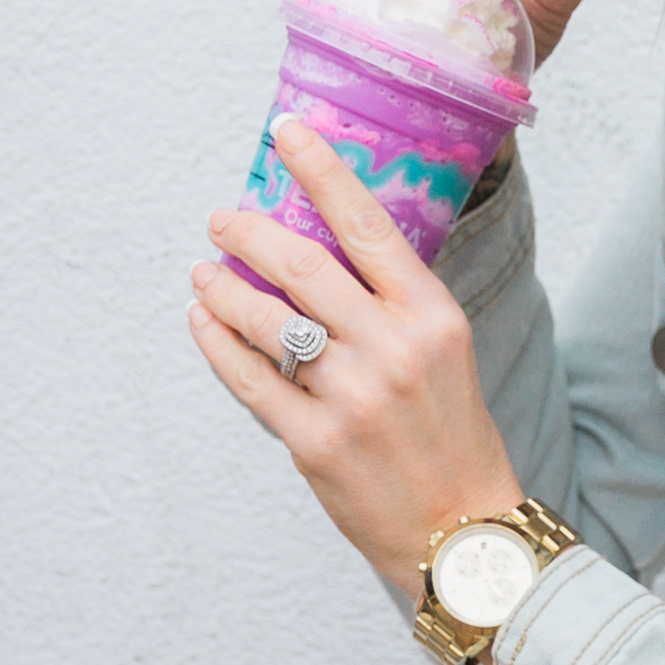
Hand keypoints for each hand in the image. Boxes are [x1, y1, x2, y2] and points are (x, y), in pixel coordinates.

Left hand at [188, 122, 525, 602]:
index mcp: (432, 316)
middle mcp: (392, 348)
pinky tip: (203, 321)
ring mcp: (351, 396)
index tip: (286, 133)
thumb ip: (393, 303)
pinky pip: (249, 379)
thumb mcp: (446, 352)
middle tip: (221, 218)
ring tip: (203, 272)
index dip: (320, 171)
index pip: (366, 224)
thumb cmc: (452, 436)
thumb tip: (323, 247)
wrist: (462, 532)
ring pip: (266, 320)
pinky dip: (218, 343)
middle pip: (303, 265)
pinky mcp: (314, 441)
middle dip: (249, 232)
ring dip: (223, 288)